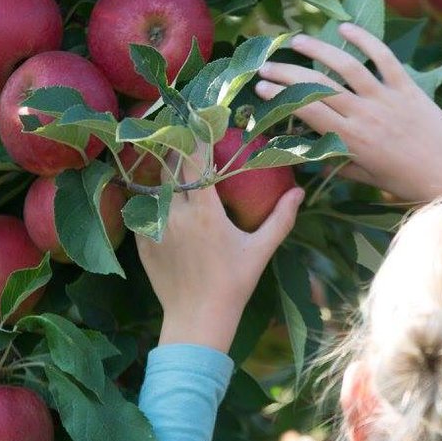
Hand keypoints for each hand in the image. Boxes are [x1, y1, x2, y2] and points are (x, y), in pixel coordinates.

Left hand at [137, 148, 303, 351]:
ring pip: (153, 185)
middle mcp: (175, 214)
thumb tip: (299, 192)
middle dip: (178, 148)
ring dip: (164, 172)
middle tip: (188, 137)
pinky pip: (142, 209)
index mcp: (204, 212)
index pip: (195, 159)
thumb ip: (280, 219)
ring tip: (174, 161)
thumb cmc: (233, 284)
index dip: (196, 136)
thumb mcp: (260, 251)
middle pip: (170, 166)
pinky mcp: (142, 241)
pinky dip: (151, 198)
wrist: (197, 319)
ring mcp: (154, 228)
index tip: (202, 121)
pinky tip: (160, 193)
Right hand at [254, 23, 441, 203]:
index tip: (261, 87)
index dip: (279, 95)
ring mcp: (386, 98)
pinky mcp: (408, 87)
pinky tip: (345, 27)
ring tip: (297, 41)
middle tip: (266, 65)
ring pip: (345, 65)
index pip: (306, 110)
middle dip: (286, 72)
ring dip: (317, 49)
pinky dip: (364, 39)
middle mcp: (364, 115)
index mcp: (350, 140)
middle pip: (316, 85)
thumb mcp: (366, 177)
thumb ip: (338, 162)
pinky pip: (383, 57)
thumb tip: (312, 154)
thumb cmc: (408, 182)